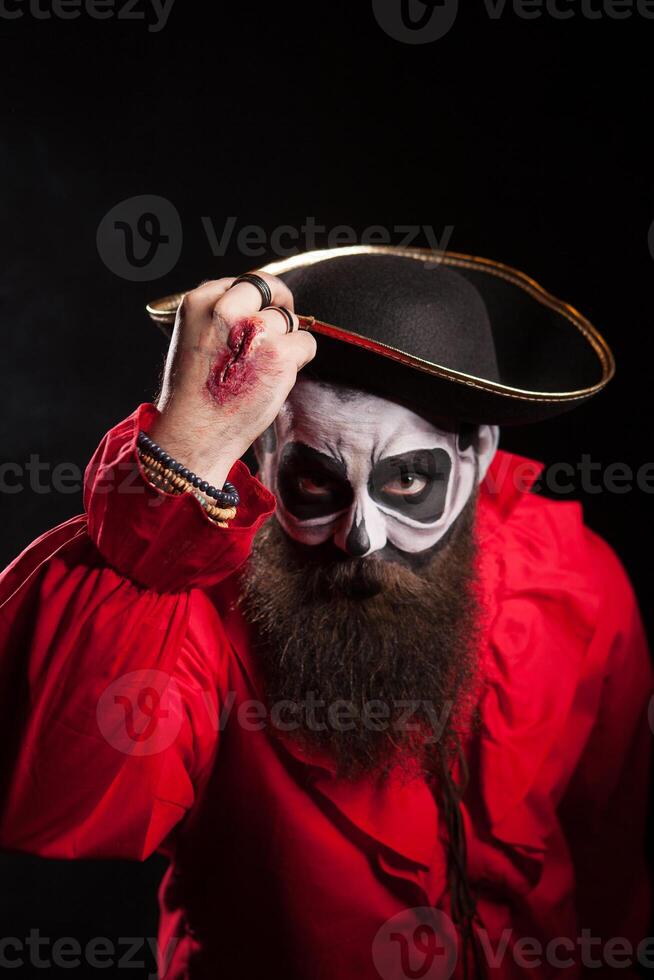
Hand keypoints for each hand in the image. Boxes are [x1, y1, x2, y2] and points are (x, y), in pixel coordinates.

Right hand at [149, 273, 315, 488]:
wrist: (195, 433)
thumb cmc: (193, 394)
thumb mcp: (191, 338)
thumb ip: (218, 315)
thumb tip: (257, 305)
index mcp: (198, 303)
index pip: (240, 282)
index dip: (254, 297)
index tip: (257, 313)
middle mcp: (227, 310)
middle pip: (267, 287)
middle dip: (278, 302)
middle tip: (281, 323)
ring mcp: (256, 331)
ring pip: (288, 319)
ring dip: (285, 340)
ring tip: (263, 368)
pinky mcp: (280, 355)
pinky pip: (307, 342)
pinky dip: (299, 359)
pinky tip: (276, 378)